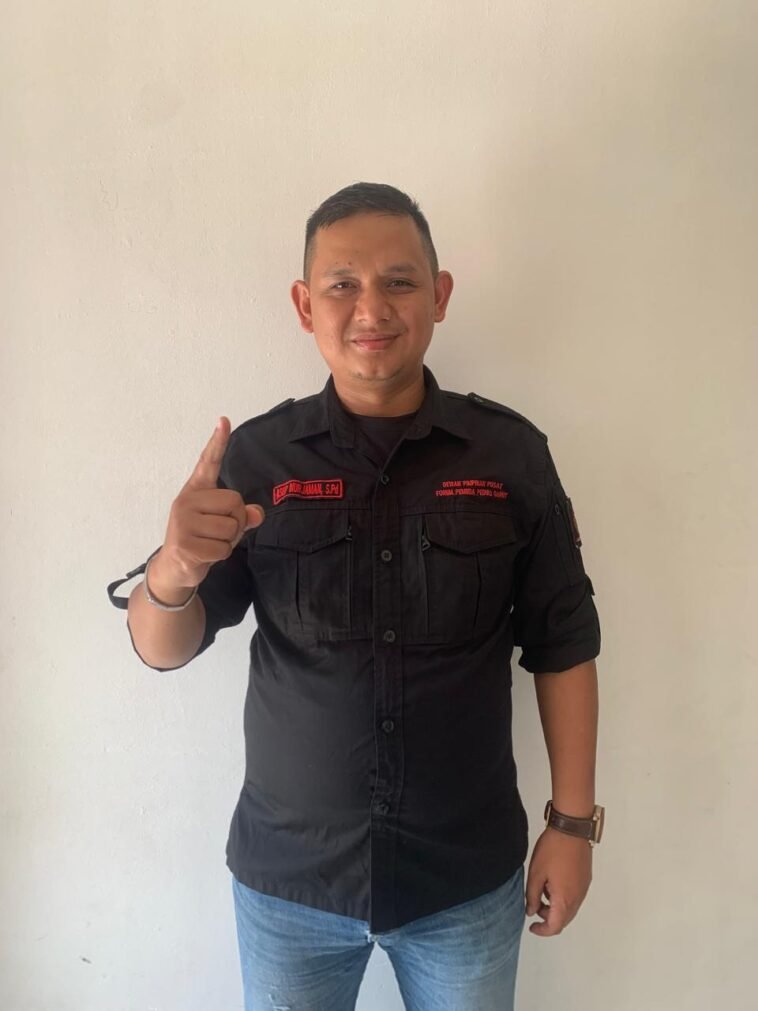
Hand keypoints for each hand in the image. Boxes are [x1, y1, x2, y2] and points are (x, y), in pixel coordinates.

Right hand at [150, 417, 264, 594]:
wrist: (174, 568)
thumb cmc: (201, 540)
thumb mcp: (223, 524)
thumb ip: (242, 515)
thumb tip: (257, 514)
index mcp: (196, 490)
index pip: (208, 463)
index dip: (217, 442)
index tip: (224, 420)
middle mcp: (186, 501)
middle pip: (235, 502)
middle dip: (236, 521)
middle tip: (219, 532)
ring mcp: (183, 522)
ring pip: (231, 527)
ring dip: (229, 541)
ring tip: (210, 543)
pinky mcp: (185, 544)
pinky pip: (222, 548)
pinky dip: (221, 555)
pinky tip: (205, 555)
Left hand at [525, 827, 591, 936]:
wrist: (571, 829)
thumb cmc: (553, 850)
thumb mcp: (536, 873)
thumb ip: (532, 896)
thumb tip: (531, 911)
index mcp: (564, 899)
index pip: (555, 926)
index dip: (542, 930)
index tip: (532, 926)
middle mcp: (577, 897)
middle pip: (564, 919)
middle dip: (548, 918)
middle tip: (534, 906)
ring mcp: (583, 888)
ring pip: (570, 908)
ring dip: (555, 907)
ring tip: (541, 890)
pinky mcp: (585, 879)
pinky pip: (574, 897)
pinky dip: (563, 898)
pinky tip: (552, 882)